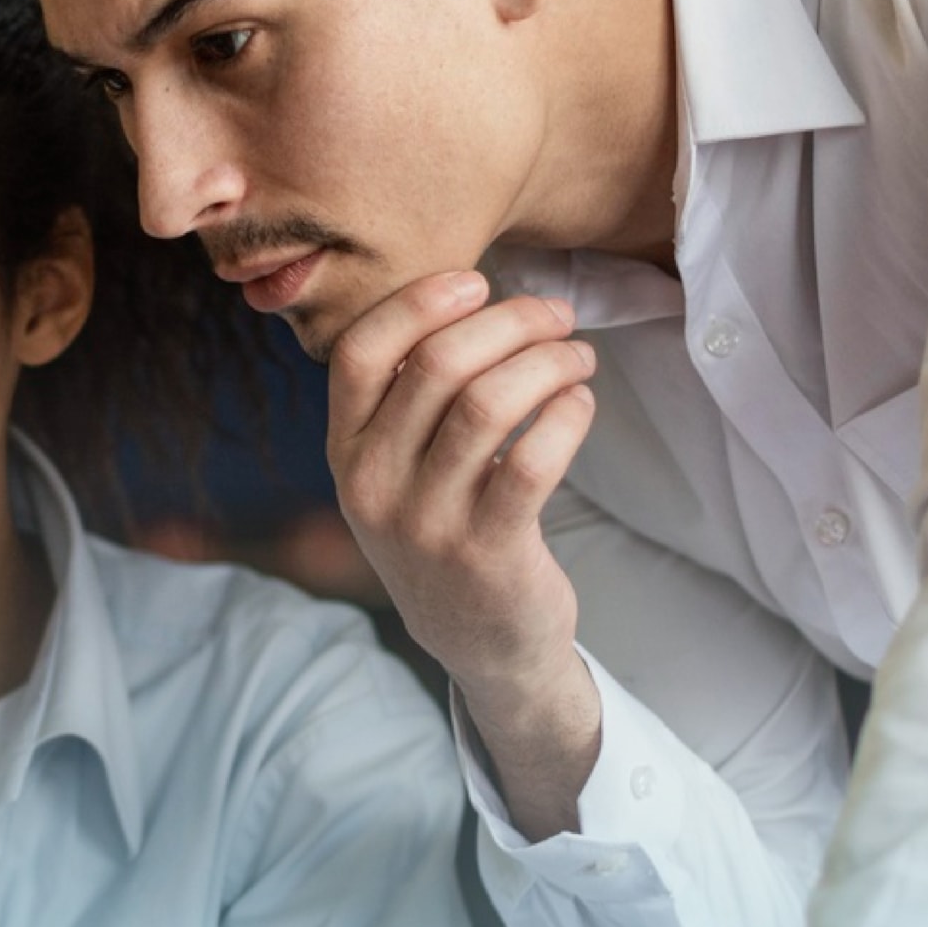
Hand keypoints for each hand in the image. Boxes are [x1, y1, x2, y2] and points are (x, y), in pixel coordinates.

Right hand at [326, 271, 602, 829]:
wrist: (480, 644)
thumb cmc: (447, 529)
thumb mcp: (397, 472)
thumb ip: (409, 398)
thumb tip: (472, 298)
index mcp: (346, 454)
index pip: (361, 354)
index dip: (419, 304)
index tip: (477, 282)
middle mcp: (374, 487)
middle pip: (438, 365)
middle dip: (511, 322)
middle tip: (557, 317)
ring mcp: (428, 524)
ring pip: (489, 403)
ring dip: (548, 362)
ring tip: (577, 357)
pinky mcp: (488, 552)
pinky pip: (533, 459)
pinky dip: (566, 414)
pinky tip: (581, 405)